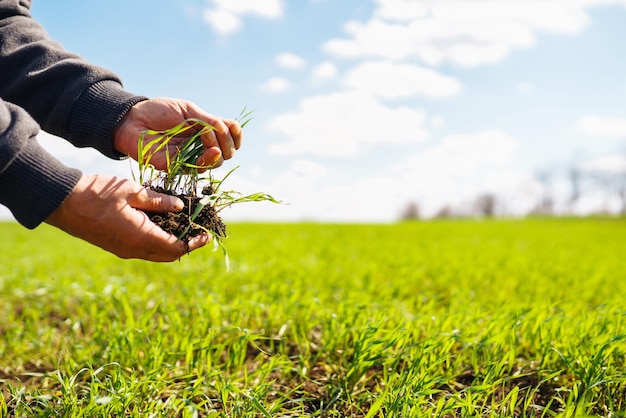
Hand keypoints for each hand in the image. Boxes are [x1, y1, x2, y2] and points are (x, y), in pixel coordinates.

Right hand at [45, 175, 209, 261]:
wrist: (62, 202)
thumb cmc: (96, 193)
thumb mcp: (131, 191)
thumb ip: (158, 200)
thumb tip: (182, 206)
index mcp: (140, 237)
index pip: (176, 248)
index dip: (194, 242)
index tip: (206, 233)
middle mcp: (133, 249)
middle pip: (169, 255)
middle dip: (187, 245)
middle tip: (198, 230)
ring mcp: (123, 250)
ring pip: (156, 254)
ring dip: (172, 244)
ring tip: (184, 226)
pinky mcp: (116, 246)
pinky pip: (144, 249)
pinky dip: (158, 241)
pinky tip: (163, 224)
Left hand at [113, 98, 242, 170]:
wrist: (132, 120)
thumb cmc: (157, 111)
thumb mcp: (186, 109)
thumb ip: (207, 119)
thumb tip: (226, 129)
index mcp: (204, 130)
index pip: (229, 136)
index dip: (236, 136)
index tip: (234, 130)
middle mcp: (200, 145)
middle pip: (226, 151)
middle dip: (229, 145)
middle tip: (219, 134)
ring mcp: (190, 157)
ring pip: (216, 162)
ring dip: (220, 152)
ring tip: (212, 141)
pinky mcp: (178, 167)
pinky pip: (198, 169)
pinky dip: (208, 160)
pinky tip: (211, 151)